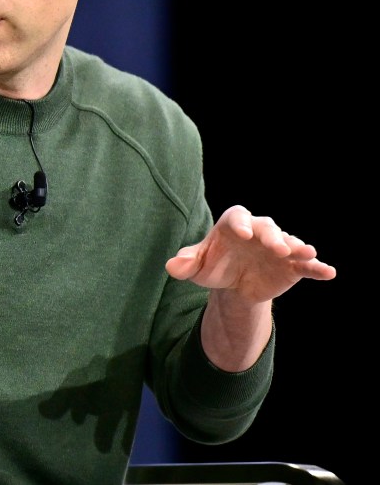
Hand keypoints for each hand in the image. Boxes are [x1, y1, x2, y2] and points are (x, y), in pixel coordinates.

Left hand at [165, 204, 336, 303]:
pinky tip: (329, 272)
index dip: (240, 223)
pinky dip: (317, 268)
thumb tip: (172, 265)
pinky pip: (306, 266)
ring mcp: (277, 248)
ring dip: (298, 248)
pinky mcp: (292, 266)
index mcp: (234, 224)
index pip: (237, 217)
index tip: (242, 232)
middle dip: (273, 237)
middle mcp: (259, 232)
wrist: (233, 284)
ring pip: (290, 243)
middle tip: (278, 247)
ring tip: (308, 253)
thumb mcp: (197, 266)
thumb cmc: (213, 265)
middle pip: (267, 228)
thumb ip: (186, 262)